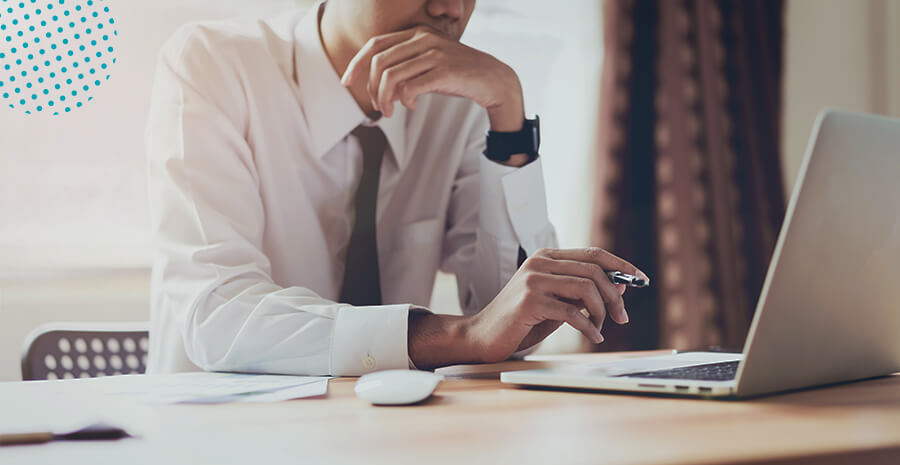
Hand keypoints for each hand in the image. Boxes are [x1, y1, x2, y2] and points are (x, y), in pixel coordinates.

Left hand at [341, 26, 524, 131]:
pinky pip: (411, 87)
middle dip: (372, 89)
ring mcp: (434, 53)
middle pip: (379, 62)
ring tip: (389, 112)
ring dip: (385, 99)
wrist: (493, 79)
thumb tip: (381, 89)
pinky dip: (406, 100)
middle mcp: (423, 38)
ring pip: (391, 77)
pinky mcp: (444, 70)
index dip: (356, 64)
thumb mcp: (428, 66)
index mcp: (416, 33)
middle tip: (378, 107)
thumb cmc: (457, 75)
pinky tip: (412, 106)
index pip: (374, 44)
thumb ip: (404, 70)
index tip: (346, 82)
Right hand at [465, 247, 648, 362]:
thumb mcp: (558, 303)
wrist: (481, 336)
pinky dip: (588, 327)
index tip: (641, 279)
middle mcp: (540, 262)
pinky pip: (571, 312)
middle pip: (594, 270)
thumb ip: (583, 293)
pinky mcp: (529, 301)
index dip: (621, 265)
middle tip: (622, 317)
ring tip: (601, 328)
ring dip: (602, 311)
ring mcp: (533, 280)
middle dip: (614, 295)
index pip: (594, 253)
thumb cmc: (520, 321)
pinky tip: (593, 337)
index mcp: (547, 257)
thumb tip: (620, 285)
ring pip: (586, 288)